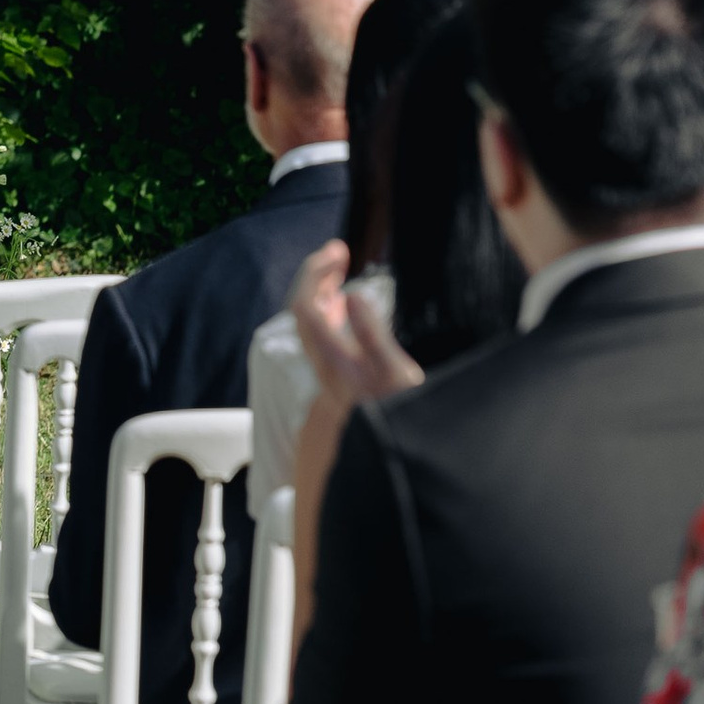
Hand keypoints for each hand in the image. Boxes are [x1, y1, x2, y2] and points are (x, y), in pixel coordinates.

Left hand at [290, 241, 421, 413]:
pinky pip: (324, 330)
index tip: (338, 252)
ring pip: (313, 319)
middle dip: (318, 275)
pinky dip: (332, 307)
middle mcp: (324, 363)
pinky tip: (345, 301)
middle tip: (339, 251)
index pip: (306, 308)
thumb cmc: (398, 415)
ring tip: (340, 264)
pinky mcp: (338, 371)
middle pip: (305, 309)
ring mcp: (329, 367)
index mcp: (332, 359)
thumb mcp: (395, 376)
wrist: (388, 452)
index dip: (316, 275)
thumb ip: (373, 335)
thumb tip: (355, 295)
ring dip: (324, 289)